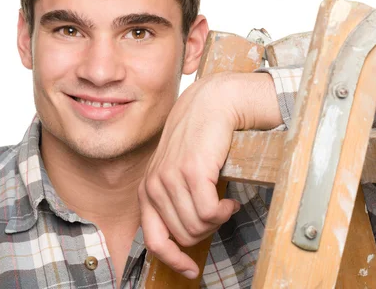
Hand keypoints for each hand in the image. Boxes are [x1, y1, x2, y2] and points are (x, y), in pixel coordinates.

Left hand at [138, 72, 280, 278]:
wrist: (211, 105)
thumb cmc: (197, 141)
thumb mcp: (176, 173)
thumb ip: (173, 201)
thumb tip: (186, 239)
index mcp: (146, 190)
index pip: (153, 240)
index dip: (173, 260)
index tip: (191, 270)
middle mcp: (153, 186)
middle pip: (185, 236)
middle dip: (206, 231)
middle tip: (218, 213)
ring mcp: (170, 179)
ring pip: (199, 226)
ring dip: (218, 221)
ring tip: (224, 203)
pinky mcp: (192, 172)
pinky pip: (211, 213)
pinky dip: (224, 212)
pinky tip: (229, 200)